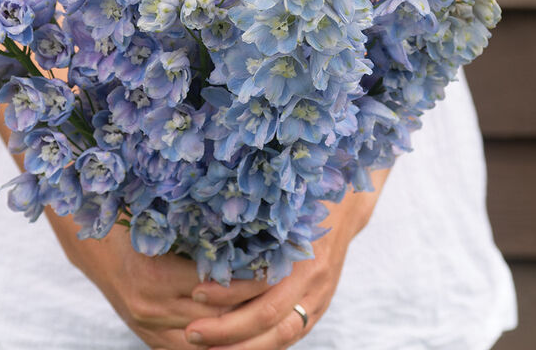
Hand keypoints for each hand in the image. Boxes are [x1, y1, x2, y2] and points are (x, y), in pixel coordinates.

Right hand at [47, 215, 266, 349]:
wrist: (100, 253)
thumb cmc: (137, 228)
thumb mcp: (165, 223)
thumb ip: (199, 232)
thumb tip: (249, 228)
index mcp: (158, 276)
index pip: (218, 287)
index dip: (250, 281)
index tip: (277, 268)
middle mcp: (154, 308)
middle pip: (218, 317)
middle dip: (254, 307)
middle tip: (286, 292)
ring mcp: (152, 330)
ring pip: (212, 342)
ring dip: (244, 330)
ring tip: (274, 314)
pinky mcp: (154, 343)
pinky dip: (224, 346)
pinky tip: (248, 335)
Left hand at [183, 167, 390, 348]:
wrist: (343, 207)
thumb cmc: (298, 201)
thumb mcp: (277, 208)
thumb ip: (250, 227)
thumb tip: (203, 239)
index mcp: (296, 248)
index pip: (260, 281)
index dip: (227, 292)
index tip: (194, 294)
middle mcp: (309, 277)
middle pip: (268, 314)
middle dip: (227, 329)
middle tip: (192, 333)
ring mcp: (318, 296)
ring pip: (281, 334)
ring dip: (242, 348)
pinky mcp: (318, 307)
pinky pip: (291, 336)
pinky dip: (263, 347)